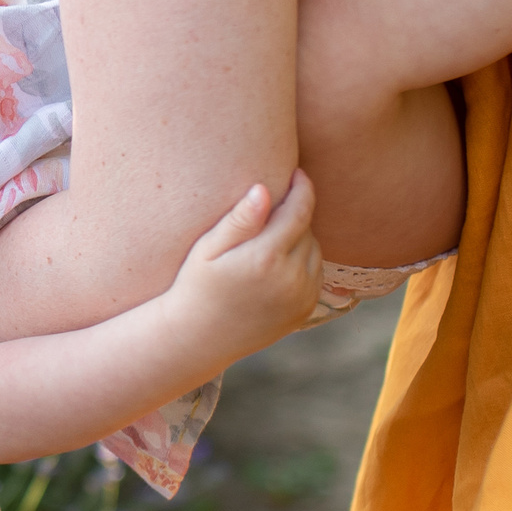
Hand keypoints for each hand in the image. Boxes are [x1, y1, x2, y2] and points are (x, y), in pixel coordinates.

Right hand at [162, 171, 323, 362]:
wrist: (199, 337)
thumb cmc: (197, 285)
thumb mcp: (208, 248)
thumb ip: (240, 220)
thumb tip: (264, 190)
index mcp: (267, 258)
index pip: (300, 209)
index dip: (301, 186)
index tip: (296, 172)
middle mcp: (291, 279)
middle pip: (307, 229)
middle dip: (294, 214)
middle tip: (269, 211)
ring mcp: (301, 298)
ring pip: (314, 250)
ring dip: (299, 239)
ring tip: (269, 239)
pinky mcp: (304, 310)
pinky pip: (314, 273)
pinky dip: (302, 262)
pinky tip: (275, 265)